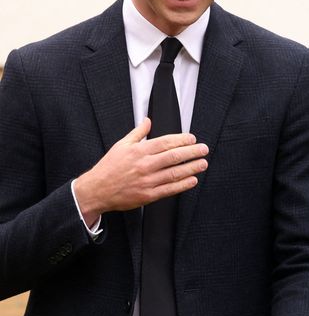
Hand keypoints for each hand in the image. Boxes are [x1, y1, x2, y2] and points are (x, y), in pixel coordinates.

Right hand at [74, 118, 208, 224]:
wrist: (97, 190)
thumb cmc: (109, 167)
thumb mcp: (121, 145)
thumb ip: (137, 133)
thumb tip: (148, 120)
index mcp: (139, 151)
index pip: (166, 142)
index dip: (182, 140)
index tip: (192, 139)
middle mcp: (145, 165)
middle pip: (174, 156)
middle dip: (192, 152)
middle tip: (204, 149)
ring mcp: (147, 181)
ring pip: (175, 173)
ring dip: (192, 167)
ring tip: (203, 163)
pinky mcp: (148, 195)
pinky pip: (170, 189)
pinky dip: (183, 184)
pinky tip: (192, 179)